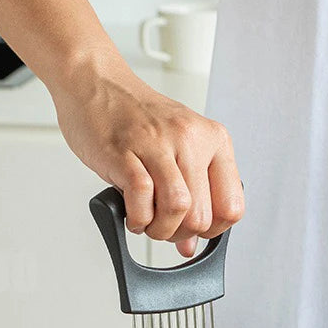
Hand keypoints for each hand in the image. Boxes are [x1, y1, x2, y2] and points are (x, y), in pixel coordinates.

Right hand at [50, 50, 243, 255]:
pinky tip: (132, 214)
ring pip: (180, 209)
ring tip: (148, 222)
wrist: (95, 82)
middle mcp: (191, 139)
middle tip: (164, 227)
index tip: (193, 231)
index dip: (213, 231)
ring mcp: (160, 144)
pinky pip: (143, 197)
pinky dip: (138, 218)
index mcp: (213, 140)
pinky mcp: (127, 152)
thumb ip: (190, 196)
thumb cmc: (133, 116)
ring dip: (161, 230)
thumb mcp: (174, 151)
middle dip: (181, 234)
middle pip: (204, 215)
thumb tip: (191, 245)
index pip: (232, 206)